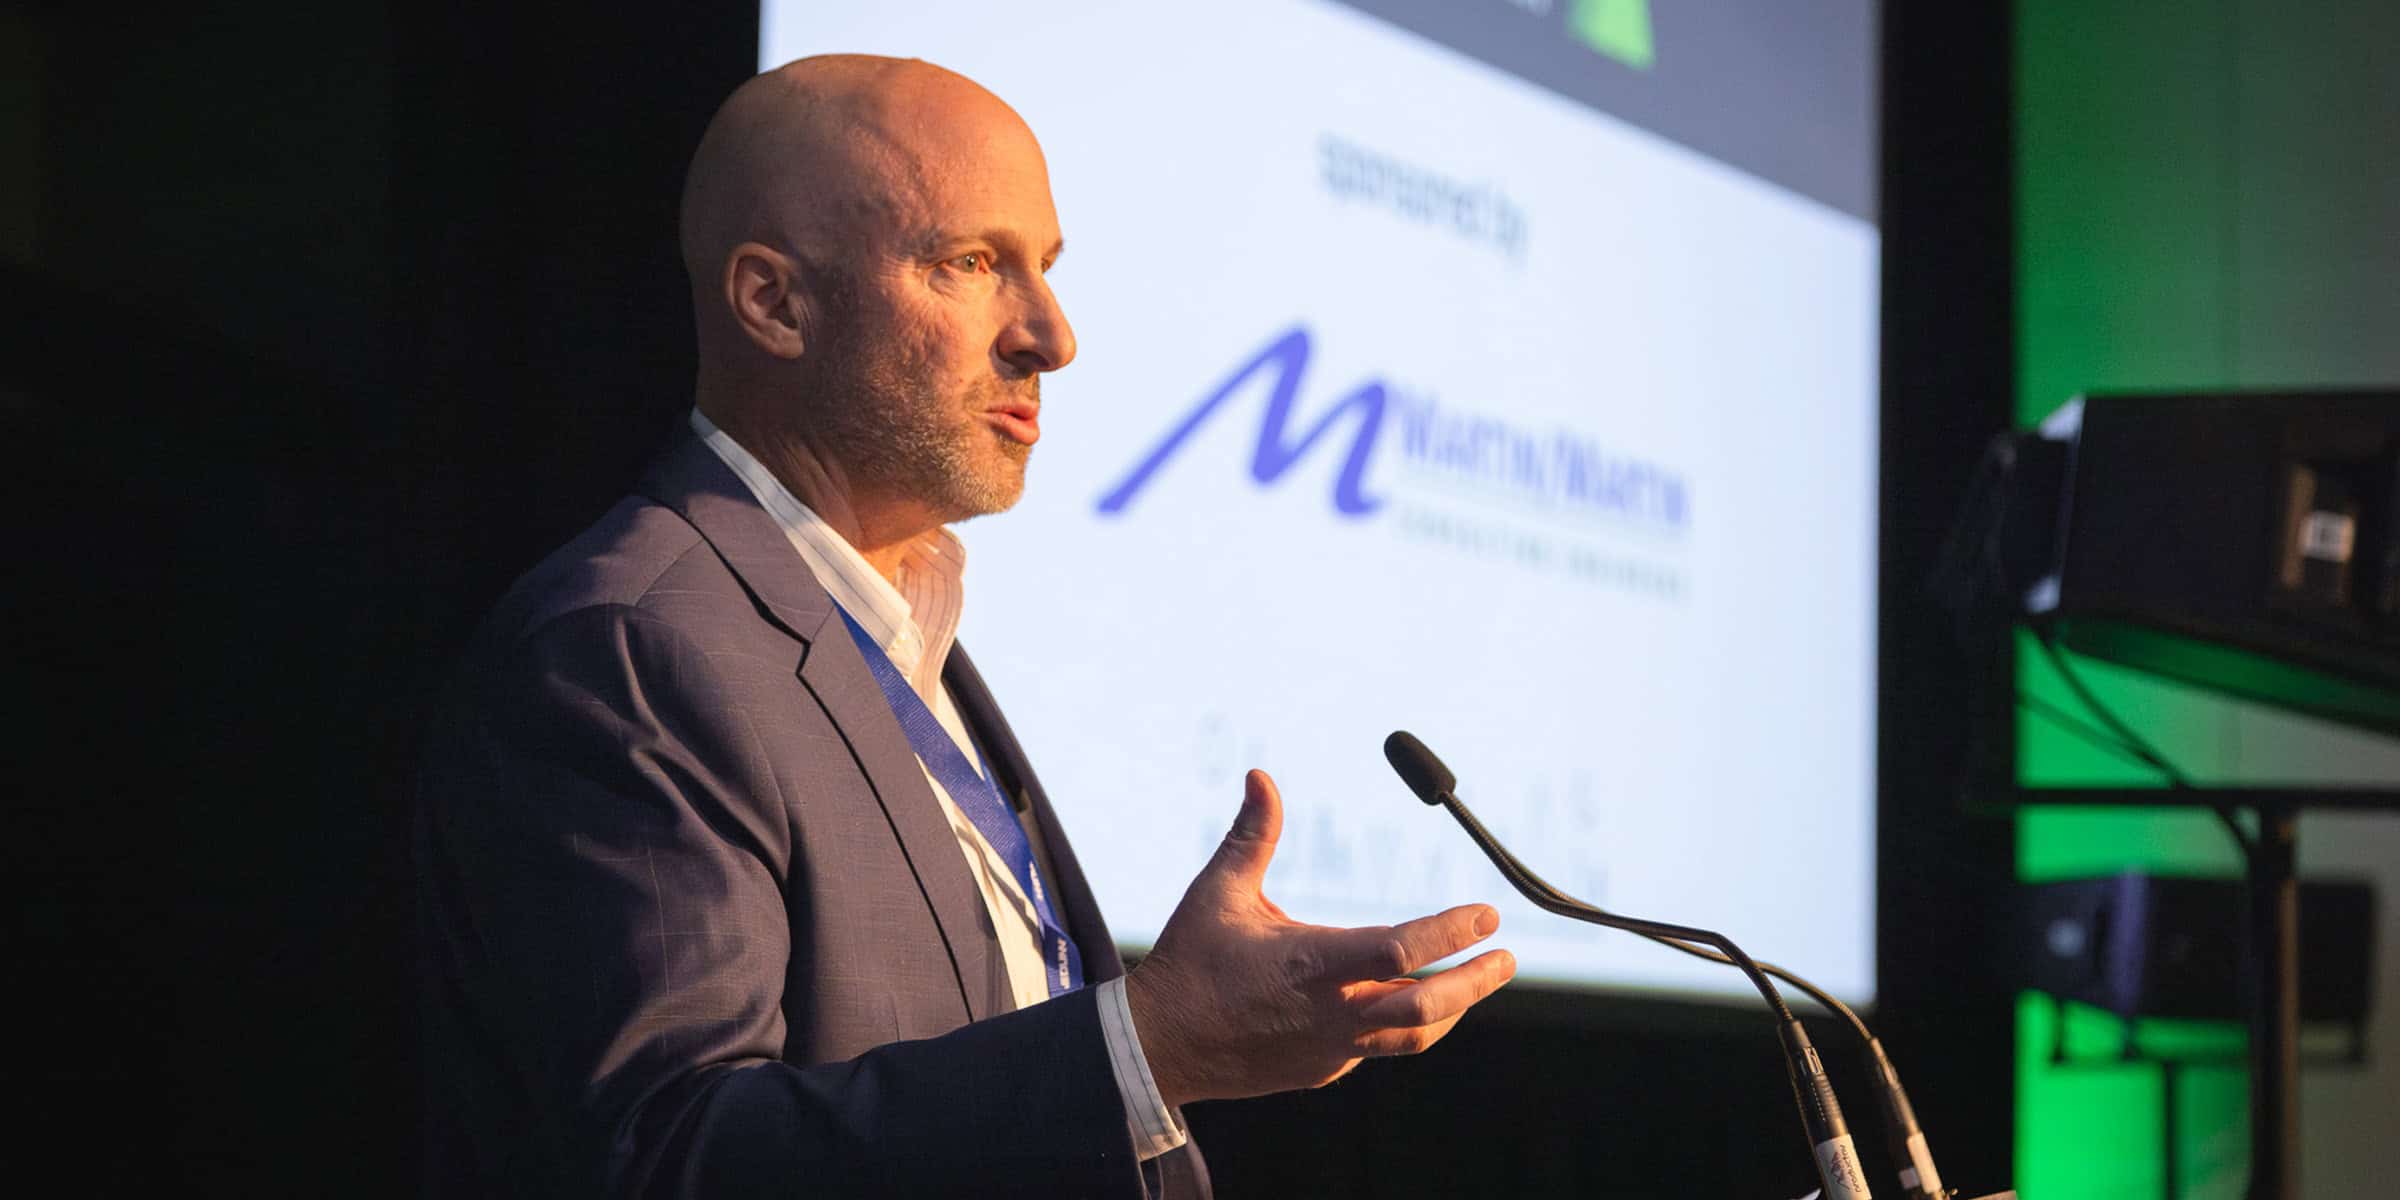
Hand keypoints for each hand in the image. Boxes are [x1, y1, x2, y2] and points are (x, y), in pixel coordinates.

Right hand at [1123, 769, 1516, 1108]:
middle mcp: (1329, 1013)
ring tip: (1477, 984)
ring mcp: (1329, 1049)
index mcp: (1311, 963)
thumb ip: (1252, 835)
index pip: (1401, 948)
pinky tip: (1410, 1002)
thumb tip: (1261, 776)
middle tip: (1505, 957)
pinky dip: (1403, 1024)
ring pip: (1411, 1037)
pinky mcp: (1322, 1070)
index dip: (1451, 931)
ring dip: (1452, 1009)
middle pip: (1426, 1005)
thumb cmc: (1189, 963)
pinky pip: (1376, 1047)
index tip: (1485, 914)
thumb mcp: (1219, 892)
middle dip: (1475, 982)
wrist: (1158, 1048)